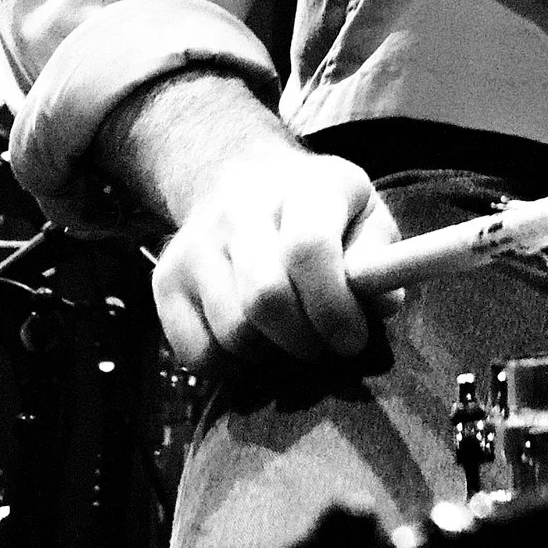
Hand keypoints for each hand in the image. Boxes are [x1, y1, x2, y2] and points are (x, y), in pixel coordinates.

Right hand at [152, 144, 392, 377]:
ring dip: (270, 355)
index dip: (333, 308)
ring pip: (233, 331)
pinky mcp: (166, 280)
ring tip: (289, 339)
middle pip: (265, 298)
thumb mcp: (365, 216)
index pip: (308, 249)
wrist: (241, 181)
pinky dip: (231, 366)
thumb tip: (382, 306)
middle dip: (304, 341)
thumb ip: (380, 260)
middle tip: (322, 347)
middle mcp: (241, 210)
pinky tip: (253, 342)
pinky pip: (197, 353)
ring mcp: (196, 244)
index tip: (352, 340)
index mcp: (304, 188)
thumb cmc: (320, 213)